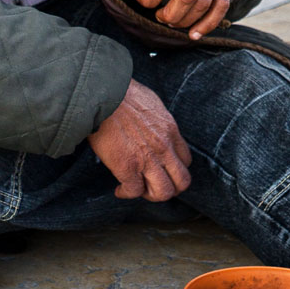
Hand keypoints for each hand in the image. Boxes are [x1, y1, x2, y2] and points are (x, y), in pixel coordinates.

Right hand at [87, 79, 191, 200]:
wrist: (103, 95)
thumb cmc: (121, 93)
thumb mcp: (151, 103)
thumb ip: (156, 120)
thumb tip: (151, 126)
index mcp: (170, 130)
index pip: (186, 160)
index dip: (174, 170)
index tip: (162, 169)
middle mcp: (164, 148)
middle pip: (182, 182)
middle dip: (170, 188)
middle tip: (154, 186)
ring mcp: (147, 159)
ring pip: (164, 192)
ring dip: (151, 195)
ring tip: (138, 189)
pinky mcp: (127, 167)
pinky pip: (134, 191)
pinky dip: (126, 193)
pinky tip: (119, 189)